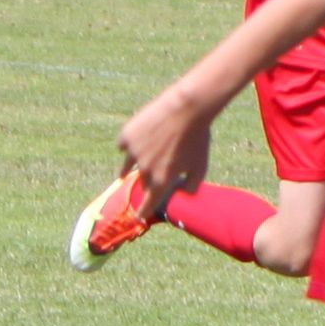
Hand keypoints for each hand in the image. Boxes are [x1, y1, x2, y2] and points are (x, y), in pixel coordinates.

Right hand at [118, 81, 212, 200]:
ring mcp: (133, 152)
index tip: (139, 217)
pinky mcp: (127, 135)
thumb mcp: (201, 168)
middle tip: (148, 180)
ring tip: (123, 174)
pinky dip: (129, 145)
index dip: (143, 211)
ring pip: (127, 166)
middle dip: (146, 183)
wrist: (187, 109)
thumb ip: (191, 187)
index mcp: (162, 181)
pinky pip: (124, 145)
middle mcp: (145, 170)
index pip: (148, 204)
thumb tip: (180, 194)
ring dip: (128, 170)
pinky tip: (136, 141)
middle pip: (142, 182)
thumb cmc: (198, 139)